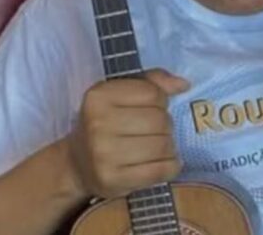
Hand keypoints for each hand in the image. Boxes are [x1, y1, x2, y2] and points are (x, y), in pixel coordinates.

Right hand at [66, 69, 189, 200]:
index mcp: (99, 96)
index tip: (151, 109)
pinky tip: (163, 163)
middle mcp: (97, 123)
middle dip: (165, 126)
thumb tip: (183, 84)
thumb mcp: (122, 94)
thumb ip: (153, 82)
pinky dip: (170, 166)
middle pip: (160, 120)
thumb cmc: (107, 122)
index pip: (153, 93)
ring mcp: (103, 154)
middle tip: (155, 131)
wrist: (79, 163)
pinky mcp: (112, 180)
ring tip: (157, 147)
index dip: (161, 101)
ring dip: (169, 147)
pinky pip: (160, 170)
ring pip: (163, 145)